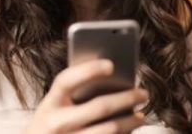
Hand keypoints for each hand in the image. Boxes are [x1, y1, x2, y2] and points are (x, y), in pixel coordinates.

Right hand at [23, 59, 148, 133]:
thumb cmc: (52, 124)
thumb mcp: (55, 107)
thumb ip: (75, 93)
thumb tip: (114, 81)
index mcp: (49, 104)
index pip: (66, 81)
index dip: (88, 70)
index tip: (111, 64)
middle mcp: (56, 124)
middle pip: (98, 107)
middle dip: (126, 98)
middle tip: (143, 93)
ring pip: (109, 130)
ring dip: (130, 122)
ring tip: (141, 116)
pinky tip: (129, 131)